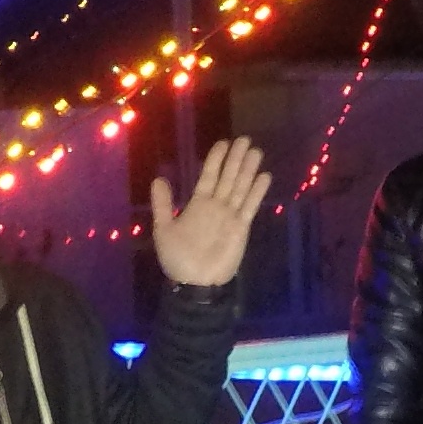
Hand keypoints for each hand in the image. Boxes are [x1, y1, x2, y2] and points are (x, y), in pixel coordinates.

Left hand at [149, 137, 271, 288]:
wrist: (196, 283)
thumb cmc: (178, 258)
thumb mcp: (164, 229)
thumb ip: (163, 204)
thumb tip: (158, 178)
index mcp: (198, 204)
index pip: (208, 176)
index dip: (216, 160)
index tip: (224, 143)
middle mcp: (216, 206)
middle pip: (228, 177)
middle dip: (236, 159)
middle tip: (245, 140)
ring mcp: (230, 215)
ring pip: (240, 187)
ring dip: (248, 170)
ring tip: (256, 152)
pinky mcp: (241, 228)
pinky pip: (249, 206)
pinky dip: (257, 192)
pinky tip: (264, 177)